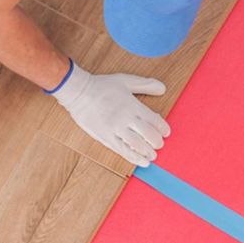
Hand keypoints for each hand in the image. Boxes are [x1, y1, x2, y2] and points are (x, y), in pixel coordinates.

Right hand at [50, 61, 169, 166]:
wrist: (78, 93)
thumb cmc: (101, 86)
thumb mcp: (125, 80)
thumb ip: (145, 84)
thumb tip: (162, 88)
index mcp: (133, 106)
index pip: (155, 121)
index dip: (163, 129)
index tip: (165, 133)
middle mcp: (126, 119)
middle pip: (149, 135)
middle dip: (157, 142)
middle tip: (159, 144)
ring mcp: (116, 130)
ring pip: (138, 146)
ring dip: (148, 153)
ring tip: (151, 155)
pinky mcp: (106, 138)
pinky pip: (123, 151)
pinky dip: (134, 158)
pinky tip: (141, 162)